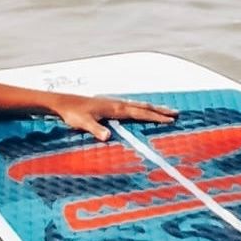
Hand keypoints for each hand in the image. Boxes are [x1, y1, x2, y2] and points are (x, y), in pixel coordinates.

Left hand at [52, 95, 178, 140]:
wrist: (64, 103)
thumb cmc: (73, 113)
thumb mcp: (83, 123)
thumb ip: (96, 129)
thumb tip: (108, 136)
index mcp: (115, 108)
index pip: (140, 112)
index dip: (156, 116)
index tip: (170, 119)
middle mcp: (117, 104)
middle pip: (143, 107)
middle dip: (160, 110)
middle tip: (176, 113)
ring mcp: (114, 104)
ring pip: (138, 106)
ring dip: (152, 108)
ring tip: (165, 111)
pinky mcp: (110, 106)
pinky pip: (131, 107)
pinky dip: (142, 109)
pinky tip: (142, 112)